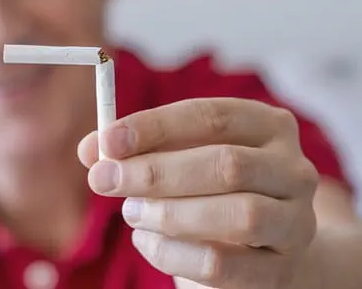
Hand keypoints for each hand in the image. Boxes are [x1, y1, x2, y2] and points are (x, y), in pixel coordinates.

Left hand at [78, 98, 319, 287]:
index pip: (211, 116)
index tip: (108, 140)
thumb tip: (90, 150)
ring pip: (238, 215)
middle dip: (155, 172)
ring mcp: (295, 221)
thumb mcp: (179, 156)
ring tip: (131, 211)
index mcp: (267, 125)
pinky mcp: (281, 269)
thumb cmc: (212, 186)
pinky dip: (173, 253)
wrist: (263, 241)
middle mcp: (293, 169)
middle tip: (103, 179)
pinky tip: (146, 241)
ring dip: (170, 213)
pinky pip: (224, 265)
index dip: (156, 126)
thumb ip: (137, 149)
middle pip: (226, 164)